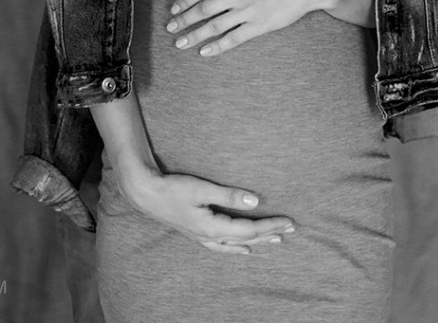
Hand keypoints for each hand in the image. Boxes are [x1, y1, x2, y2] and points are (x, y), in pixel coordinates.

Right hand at [124, 169, 294, 254]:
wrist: (146, 194)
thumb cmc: (172, 188)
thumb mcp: (202, 189)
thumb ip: (229, 195)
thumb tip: (255, 200)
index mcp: (214, 227)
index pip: (250, 229)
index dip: (271, 225)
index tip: (289, 221)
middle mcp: (210, 237)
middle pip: (247, 238)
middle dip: (270, 234)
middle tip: (291, 230)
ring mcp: (203, 237)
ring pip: (237, 244)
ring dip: (258, 241)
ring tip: (276, 240)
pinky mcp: (197, 233)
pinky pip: (223, 247)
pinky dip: (237, 248)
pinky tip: (244, 249)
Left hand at [166, 0, 330, 56]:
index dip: (185, 1)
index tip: (173, 10)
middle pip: (204, 9)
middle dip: (184, 20)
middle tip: (171, 28)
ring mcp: (248, 10)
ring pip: (214, 26)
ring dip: (195, 36)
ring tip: (180, 43)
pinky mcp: (259, 26)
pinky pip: (233, 38)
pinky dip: (217, 46)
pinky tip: (204, 52)